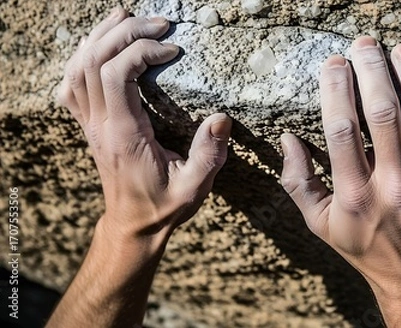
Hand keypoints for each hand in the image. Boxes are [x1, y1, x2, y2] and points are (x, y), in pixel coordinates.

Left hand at [57, 7, 231, 242]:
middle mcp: (100, 126)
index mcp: (125, 135)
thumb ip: (209, 154)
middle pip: (93, 61)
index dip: (142, 51)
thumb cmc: (164, 206)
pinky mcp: (90, 126)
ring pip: (77, 68)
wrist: (133, 225)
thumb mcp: (195, 186)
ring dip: (99, 36)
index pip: (117, 75)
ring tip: (126, 16)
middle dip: (124, 33)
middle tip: (158, 24)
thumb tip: (221, 118)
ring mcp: (90, 125)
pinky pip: (72, 83)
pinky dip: (82, 57)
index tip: (173, 50)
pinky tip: (100, 44)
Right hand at [281, 37, 400, 326]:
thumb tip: (288, 139)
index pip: (342, 130)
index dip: (337, 90)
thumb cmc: (365, 248)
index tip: (334, 64)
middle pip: (385, 115)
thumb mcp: (320, 225)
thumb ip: (299, 182)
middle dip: (374, 72)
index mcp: (355, 196)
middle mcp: (395, 186)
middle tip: (366, 44)